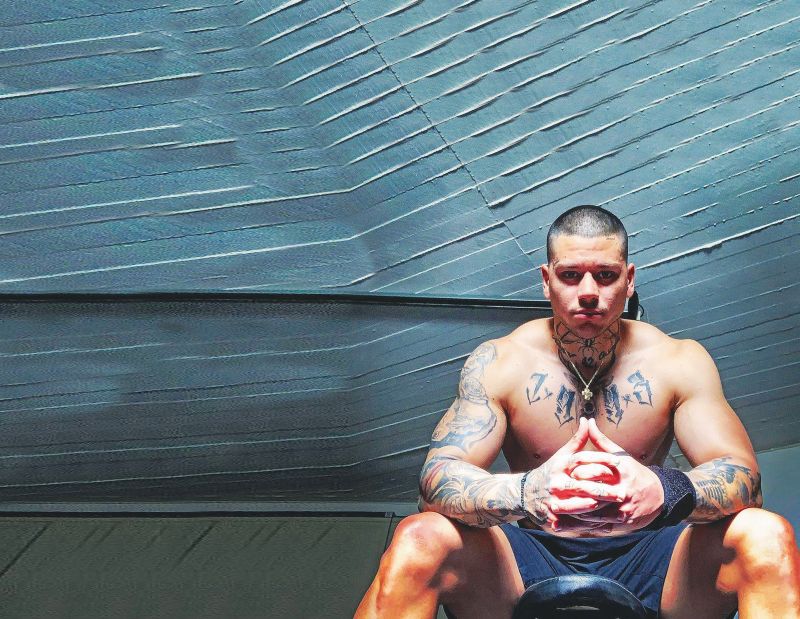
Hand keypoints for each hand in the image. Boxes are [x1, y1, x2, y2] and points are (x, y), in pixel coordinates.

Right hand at [524, 418, 625, 536]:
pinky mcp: (552, 519)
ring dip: (598, 511)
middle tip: (622, 495)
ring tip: (614, 511)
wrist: (524, 494)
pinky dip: (589, 527)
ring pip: (579, 509)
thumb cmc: (549, 472)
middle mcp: (555, 485)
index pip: (582, 464)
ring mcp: (553, 503)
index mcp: (559, 468)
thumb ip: (577, 440)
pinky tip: (604, 527)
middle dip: (603, 492)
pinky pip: (573, 525)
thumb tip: (587, 420)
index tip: (618, 465)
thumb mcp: (561, 456)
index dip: (601, 464)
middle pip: (582, 488)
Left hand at [567, 419, 664, 534]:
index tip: (568, 471)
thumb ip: (601, 441)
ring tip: (556, 511)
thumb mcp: (621, 456)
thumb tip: (587, 422)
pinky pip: (601, 525)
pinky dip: (584, 526)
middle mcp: (624, 490)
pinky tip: (569, 525)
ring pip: (596, 512)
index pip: (599, 469)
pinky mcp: (623, 523)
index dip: (582, 471)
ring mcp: (624, 508)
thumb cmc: (635, 473)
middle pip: (596, 492)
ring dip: (575, 513)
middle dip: (576, 494)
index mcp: (623, 471)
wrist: (660, 497)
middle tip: (556, 493)